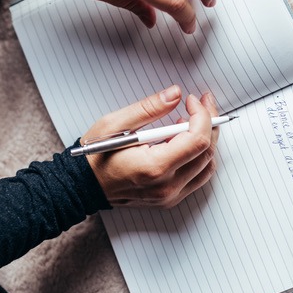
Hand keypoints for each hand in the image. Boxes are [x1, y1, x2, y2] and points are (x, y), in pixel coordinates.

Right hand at [83, 85, 219, 207]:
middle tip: (202, 105)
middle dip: (209, 123)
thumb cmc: (94, 157)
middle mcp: (166, 186)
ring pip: (207, 166)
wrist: (83, 186)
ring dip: (206, 140)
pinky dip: (199, 156)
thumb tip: (174, 95)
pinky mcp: (169, 198)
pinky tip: (186, 141)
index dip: (201, 115)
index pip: (196, 140)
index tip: (192, 100)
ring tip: (193, 121)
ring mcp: (169, 195)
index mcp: (154, 167)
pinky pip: (197, 177)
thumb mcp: (115, 124)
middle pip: (207, 152)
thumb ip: (148, 108)